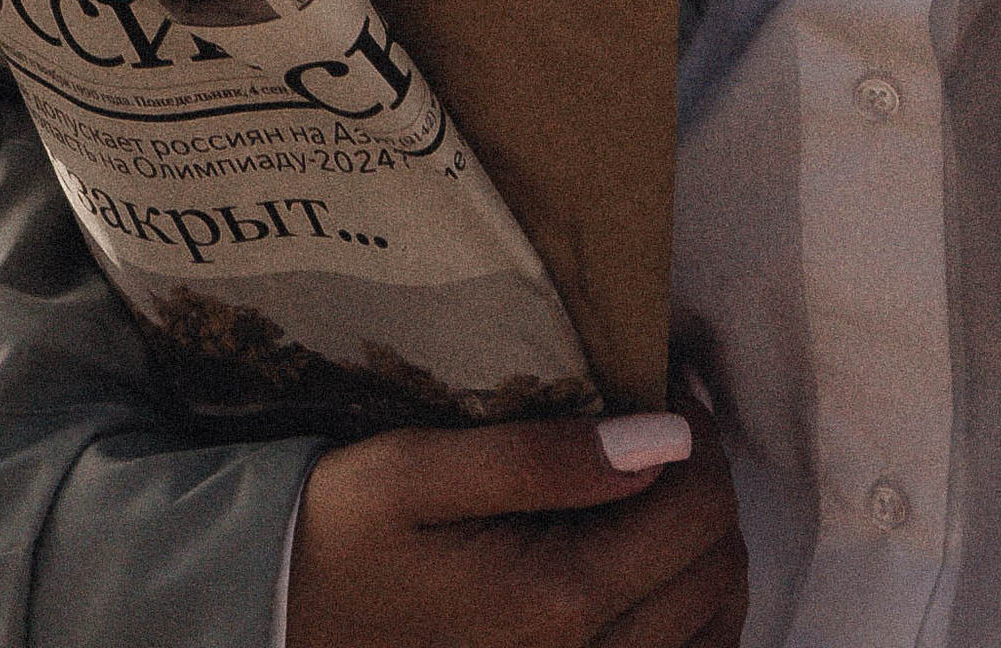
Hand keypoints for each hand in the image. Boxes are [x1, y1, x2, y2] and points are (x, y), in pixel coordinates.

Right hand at [282, 406, 748, 647]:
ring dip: (710, 541)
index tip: (665, 378)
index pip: (697, 508)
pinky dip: (696, 608)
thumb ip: (539, 456)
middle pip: (716, 562)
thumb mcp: (416, 472)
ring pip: (715, 617)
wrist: (284, 622)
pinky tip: (662, 560)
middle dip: (707, 476)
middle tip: (664, 416)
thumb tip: (661, 435)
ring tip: (664, 481)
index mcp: (556, 600)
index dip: (698, 428)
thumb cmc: (343, 536)